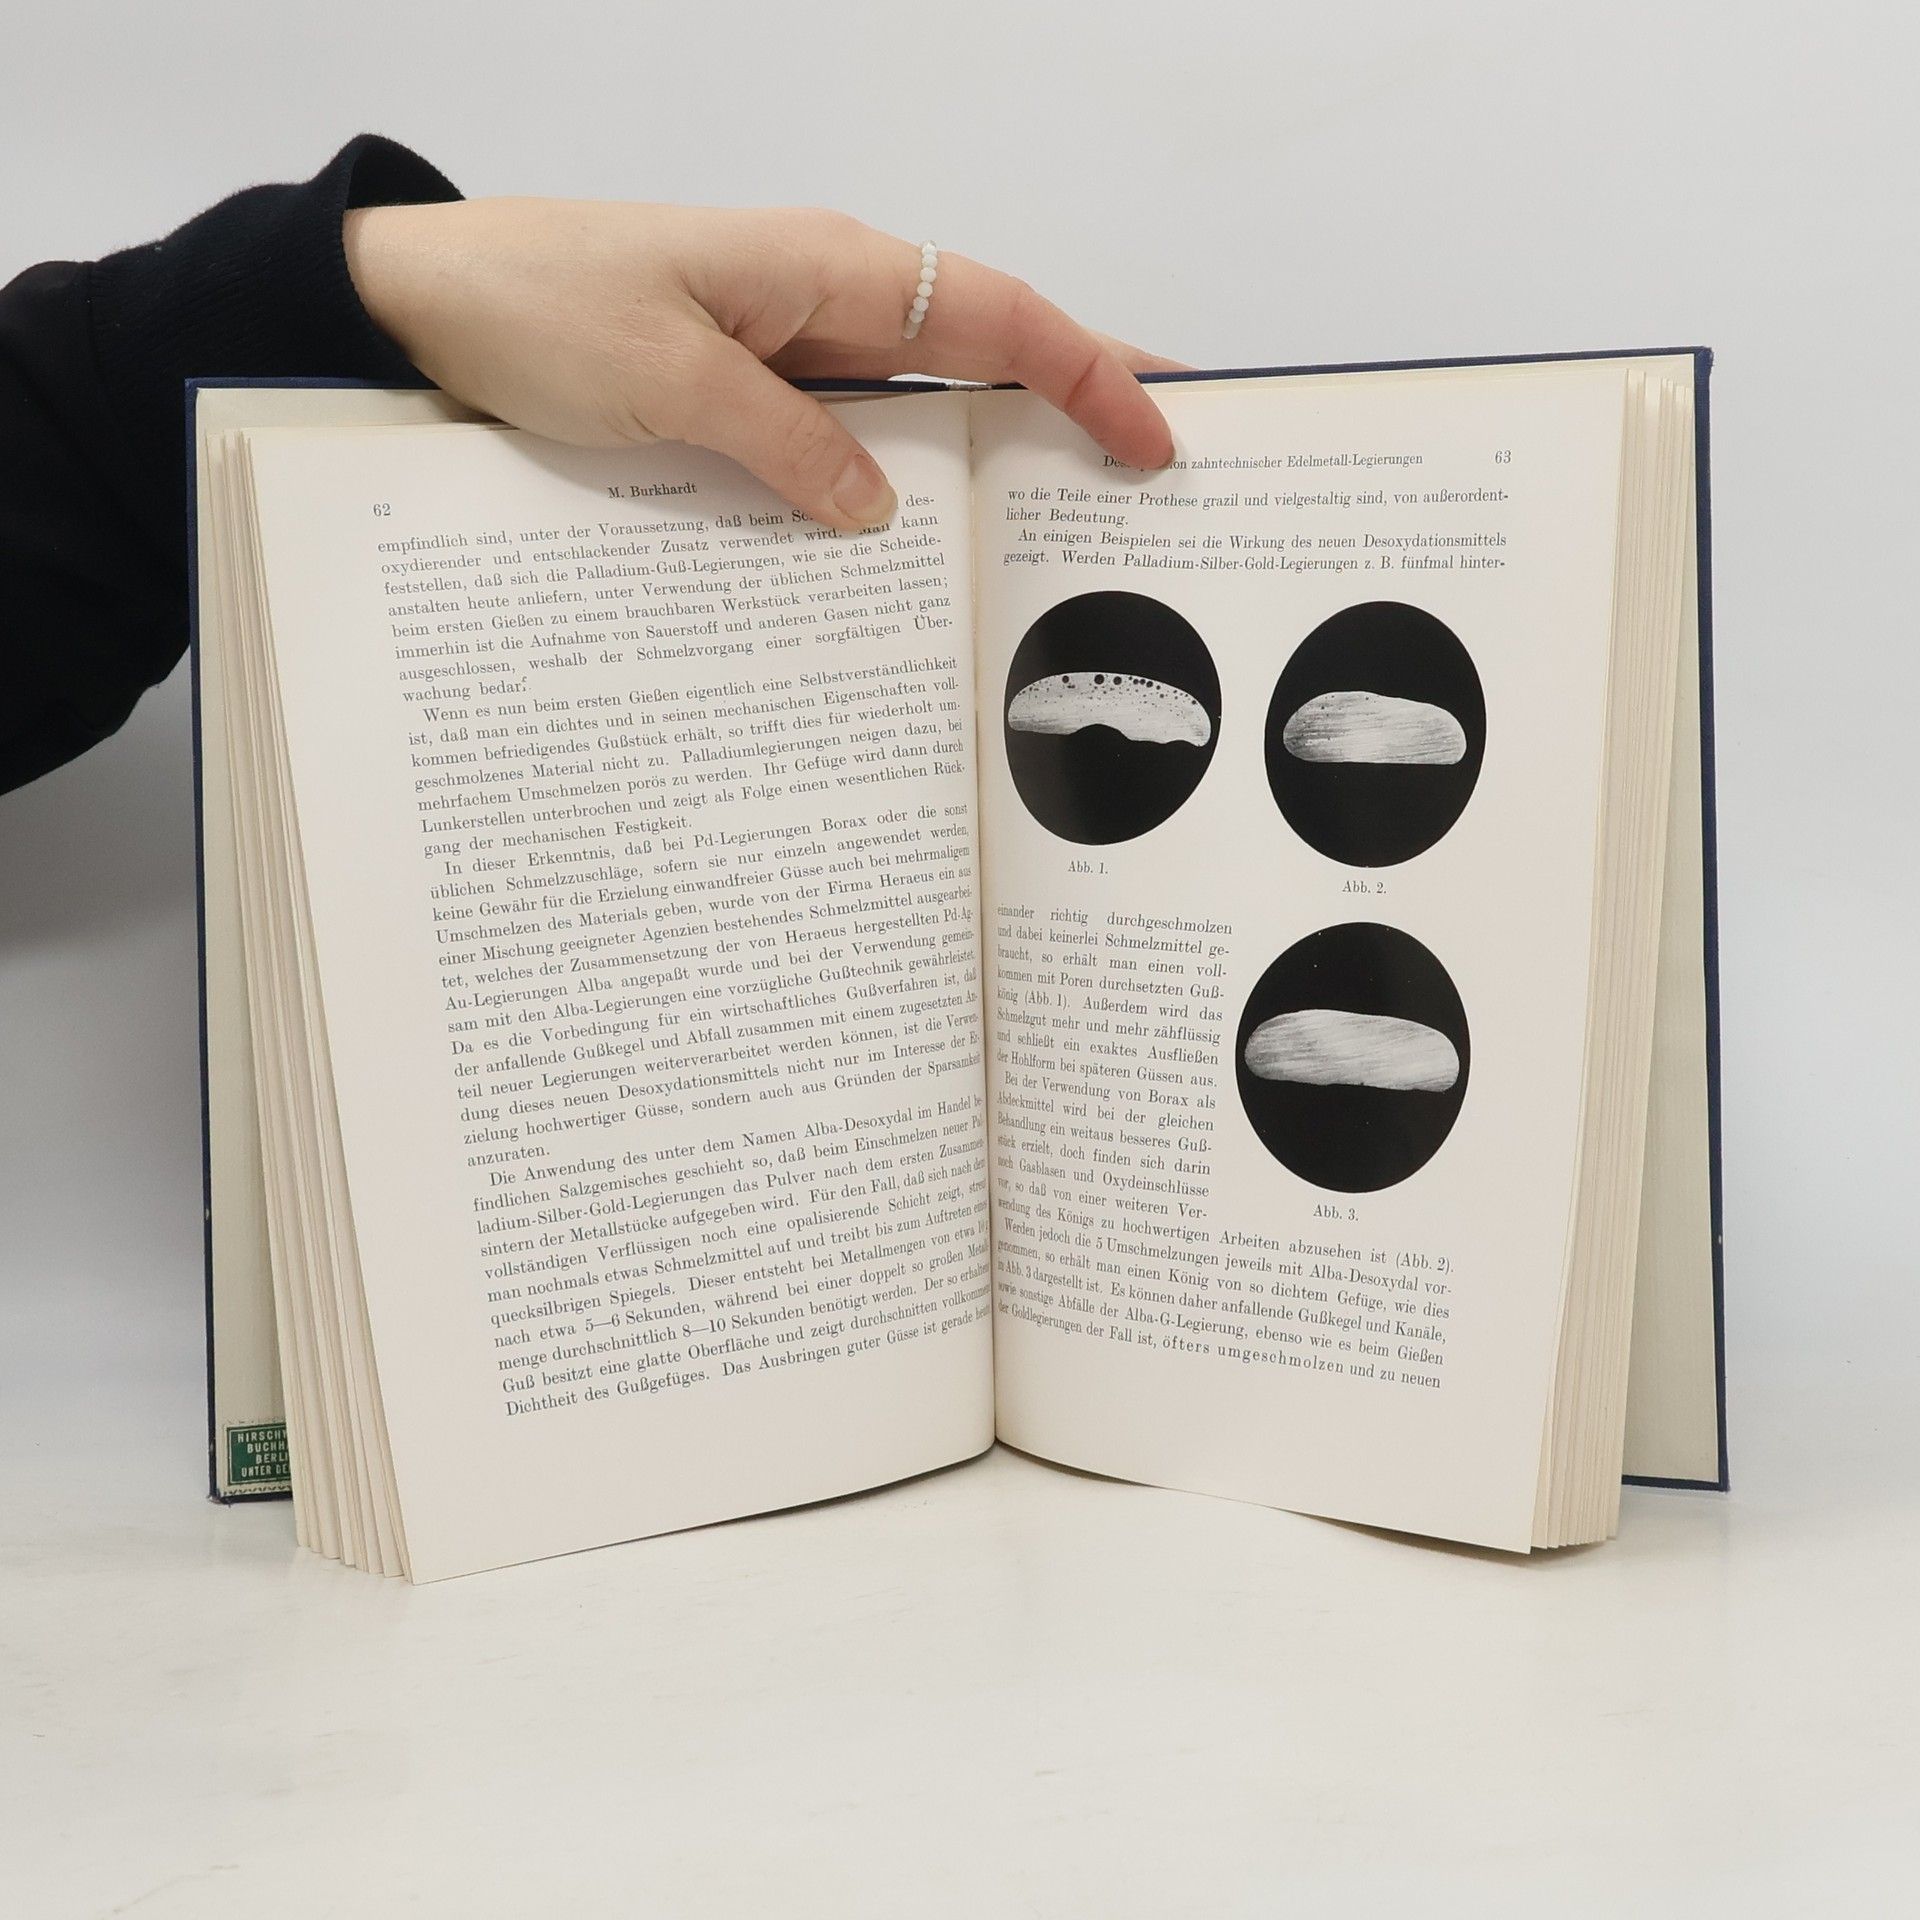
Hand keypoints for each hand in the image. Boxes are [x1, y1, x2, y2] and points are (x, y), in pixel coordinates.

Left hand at [343, 199, 1180, 531]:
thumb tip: (878, 512)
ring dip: (996, 450)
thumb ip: (786, 446)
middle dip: (1080, 397)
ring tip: (1066, 519)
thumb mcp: (667, 383)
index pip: (996, 313)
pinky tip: (920, 541)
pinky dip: (900, 480)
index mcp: (824, 265)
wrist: (422, 299)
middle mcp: (822, 298)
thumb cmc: (533, 304)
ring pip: (925, 398)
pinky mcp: (747, 391)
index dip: (1089, 372)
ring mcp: (788, 346)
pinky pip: (850, 435)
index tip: (1156, 434)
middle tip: (1158, 463)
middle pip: (986, 347)